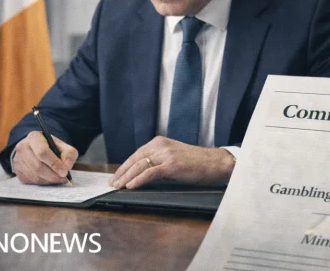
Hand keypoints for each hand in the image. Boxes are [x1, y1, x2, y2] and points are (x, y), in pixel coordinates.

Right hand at [12, 131, 77, 184]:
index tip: (65, 172)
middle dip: (53, 175)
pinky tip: (50, 178)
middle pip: (38, 166)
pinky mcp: (17, 171)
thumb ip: (69, 154)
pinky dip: (44, 182)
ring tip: (59, 178)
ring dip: (49, 180)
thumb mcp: (63, 146)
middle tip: (64, 178)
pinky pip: (32, 181)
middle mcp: (22, 148)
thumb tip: (66, 167)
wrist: (37, 149)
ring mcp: (18, 160)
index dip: (54, 163)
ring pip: (35, 176)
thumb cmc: (51, 147)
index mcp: (34, 137)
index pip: (42, 152)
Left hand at [109, 136, 235, 188]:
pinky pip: (150, 172)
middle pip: (135, 159)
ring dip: (127, 177)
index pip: (137, 154)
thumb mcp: (174, 157)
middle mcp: (161, 145)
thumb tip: (143, 173)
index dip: (125, 166)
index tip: (117, 176)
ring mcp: (166, 154)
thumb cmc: (197, 163)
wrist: (216, 163)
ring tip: (118, 186)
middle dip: (122, 172)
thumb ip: (159, 160)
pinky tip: (131, 186)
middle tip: (113, 183)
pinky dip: (139, 179)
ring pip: (140, 165)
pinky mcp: (172, 165)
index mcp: (160, 142)